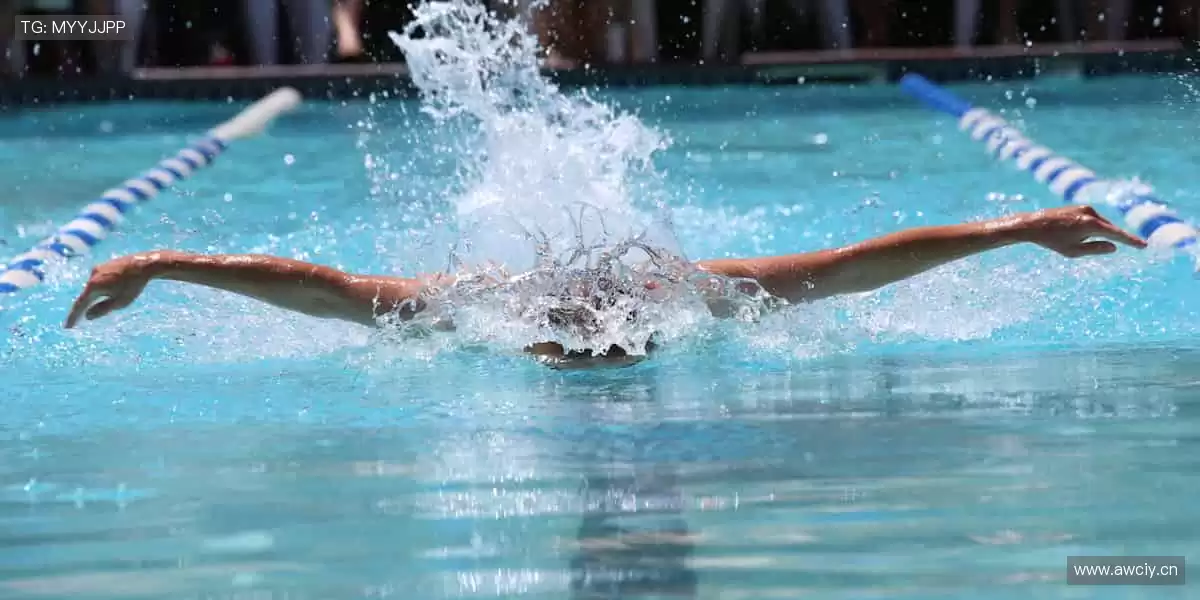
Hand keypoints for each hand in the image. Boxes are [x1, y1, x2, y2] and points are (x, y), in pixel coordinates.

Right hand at [65, 252, 165, 327]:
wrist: (145, 264)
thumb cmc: (133, 286)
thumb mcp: (120, 302)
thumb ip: (102, 309)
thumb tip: (87, 316)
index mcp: (93, 286)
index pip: (80, 305)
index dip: (74, 317)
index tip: (67, 327)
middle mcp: (92, 276)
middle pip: (86, 296)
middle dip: (84, 307)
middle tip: (75, 320)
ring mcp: (98, 269)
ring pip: (94, 288)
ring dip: (96, 296)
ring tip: (105, 300)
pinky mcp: (104, 265)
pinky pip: (100, 281)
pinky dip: (101, 288)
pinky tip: (112, 289)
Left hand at [1016, 205, 1146, 257]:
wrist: (1033, 224)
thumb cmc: (1052, 241)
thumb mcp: (1074, 251)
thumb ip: (1096, 249)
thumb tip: (1114, 246)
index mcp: (1090, 224)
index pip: (1117, 234)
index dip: (1131, 241)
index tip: (1144, 245)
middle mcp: (1091, 213)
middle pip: (1110, 229)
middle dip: (1117, 239)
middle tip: (1133, 246)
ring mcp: (1086, 208)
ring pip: (1102, 225)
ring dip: (1100, 234)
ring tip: (1076, 241)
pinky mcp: (1081, 207)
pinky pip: (1094, 220)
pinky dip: (1094, 229)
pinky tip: (1078, 235)